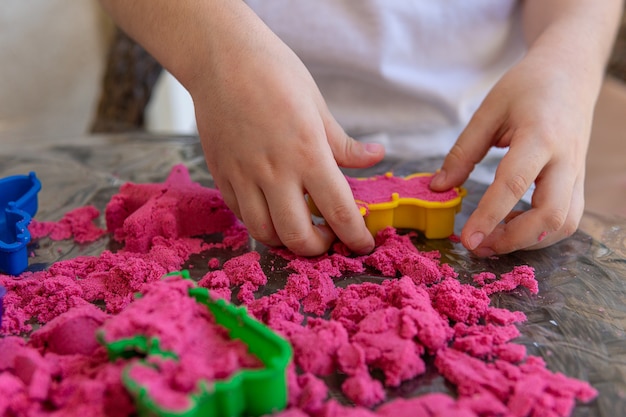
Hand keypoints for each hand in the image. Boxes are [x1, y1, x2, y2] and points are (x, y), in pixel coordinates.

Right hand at [190, 8, 383, 255]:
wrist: (220, 56)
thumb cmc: (275, 72)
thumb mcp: (318, 106)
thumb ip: (344, 144)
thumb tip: (376, 158)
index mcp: (307, 153)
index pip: (339, 212)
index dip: (356, 237)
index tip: (363, 246)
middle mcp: (274, 172)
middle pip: (298, 237)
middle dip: (319, 249)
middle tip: (328, 238)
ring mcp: (243, 176)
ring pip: (264, 233)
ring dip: (286, 242)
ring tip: (299, 229)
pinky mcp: (221, 174)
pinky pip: (241, 214)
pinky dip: (260, 221)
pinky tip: (272, 208)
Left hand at [431, 51, 594, 255]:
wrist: (571, 71)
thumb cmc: (527, 87)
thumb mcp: (488, 111)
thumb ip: (463, 152)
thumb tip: (438, 188)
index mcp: (540, 136)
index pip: (514, 184)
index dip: (489, 216)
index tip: (467, 240)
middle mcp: (566, 159)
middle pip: (552, 215)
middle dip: (514, 239)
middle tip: (478, 246)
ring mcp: (577, 172)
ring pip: (565, 223)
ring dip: (530, 241)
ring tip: (493, 239)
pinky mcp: (578, 180)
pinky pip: (567, 217)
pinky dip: (540, 232)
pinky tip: (512, 226)